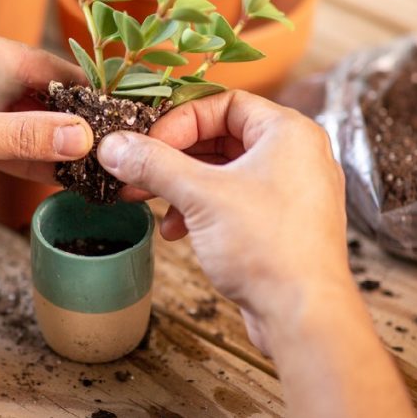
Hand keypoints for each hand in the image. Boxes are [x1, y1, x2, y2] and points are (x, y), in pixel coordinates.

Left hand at [0, 31, 91, 216]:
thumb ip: (17, 133)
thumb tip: (77, 135)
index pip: (27, 58)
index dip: (70, 79)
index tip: (107, 98)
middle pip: (28, 91)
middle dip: (68, 113)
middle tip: (111, 134)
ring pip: (19, 123)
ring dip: (54, 142)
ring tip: (96, 158)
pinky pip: (2, 149)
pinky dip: (31, 161)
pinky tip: (62, 172)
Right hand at [97, 90, 414, 417]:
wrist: (303, 314)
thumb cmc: (267, 246)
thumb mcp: (200, 195)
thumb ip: (153, 164)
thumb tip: (113, 146)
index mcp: (288, 132)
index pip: (225, 103)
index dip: (180, 120)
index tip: (147, 142)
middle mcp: (296, 156)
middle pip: (222, 137)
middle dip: (173, 156)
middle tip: (136, 170)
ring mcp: (292, 192)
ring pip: (224, 172)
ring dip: (181, 185)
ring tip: (147, 201)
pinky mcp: (282, 225)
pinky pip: (235, 201)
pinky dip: (201, 209)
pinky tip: (176, 231)